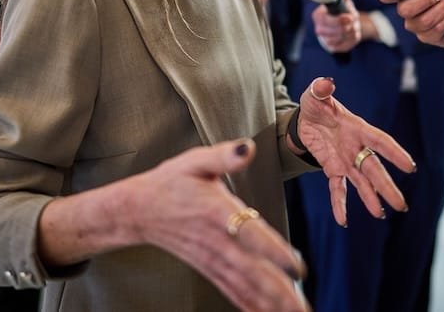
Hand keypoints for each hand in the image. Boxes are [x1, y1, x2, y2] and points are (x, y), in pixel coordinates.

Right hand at [129, 140, 309, 311]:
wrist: (139, 209)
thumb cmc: (172, 181)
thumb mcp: (195, 160)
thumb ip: (224, 155)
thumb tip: (248, 146)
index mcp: (216, 211)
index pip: (248, 234)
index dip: (273, 251)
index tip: (297, 266)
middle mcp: (215, 241)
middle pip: (251, 271)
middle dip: (279, 292)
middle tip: (304, 309)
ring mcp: (211, 259)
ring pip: (244, 286)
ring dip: (270, 305)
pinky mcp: (209, 269)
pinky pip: (233, 290)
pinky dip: (251, 306)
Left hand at [297, 78, 416, 225]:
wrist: (306, 119)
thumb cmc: (317, 104)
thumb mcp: (316, 95)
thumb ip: (321, 89)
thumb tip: (325, 83)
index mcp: (358, 128)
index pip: (380, 141)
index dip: (394, 152)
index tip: (409, 166)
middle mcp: (356, 147)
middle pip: (374, 169)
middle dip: (386, 186)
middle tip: (401, 204)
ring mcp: (346, 160)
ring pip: (361, 182)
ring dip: (370, 198)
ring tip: (380, 214)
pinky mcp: (333, 170)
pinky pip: (337, 189)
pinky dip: (339, 204)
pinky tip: (343, 220)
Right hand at [311, 0, 360, 52]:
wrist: (340, 24)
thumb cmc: (340, 12)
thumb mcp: (342, 3)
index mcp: (318, 16)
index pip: (326, 20)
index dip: (338, 20)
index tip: (350, 17)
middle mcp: (319, 29)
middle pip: (333, 32)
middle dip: (347, 27)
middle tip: (354, 21)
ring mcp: (325, 39)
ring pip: (340, 39)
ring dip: (350, 32)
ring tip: (355, 26)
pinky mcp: (332, 48)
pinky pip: (344, 46)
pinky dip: (351, 39)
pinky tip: (353, 33)